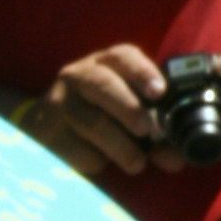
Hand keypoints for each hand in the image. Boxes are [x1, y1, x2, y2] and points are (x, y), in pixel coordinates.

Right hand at [25, 42, 178, 179]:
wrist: (48, 123)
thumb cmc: (101, 115)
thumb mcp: (127, 112)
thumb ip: (155, 131)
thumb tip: (176, 157)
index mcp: (105, 63)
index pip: (123, 57)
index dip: (143, 72)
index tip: (159, 92)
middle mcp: (78, 75)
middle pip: (103, 85)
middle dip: (129, 109)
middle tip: (147, 130)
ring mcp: (58, 101)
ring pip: (92, 122)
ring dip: (119, 146)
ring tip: (136, 163)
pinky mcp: (44, 129)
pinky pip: (75, 148)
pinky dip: (95, 161)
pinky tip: (102, 163)